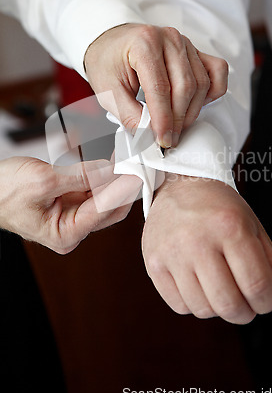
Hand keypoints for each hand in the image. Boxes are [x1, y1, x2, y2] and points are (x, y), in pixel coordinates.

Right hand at [0, 156, 141, 253]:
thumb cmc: (4, 191)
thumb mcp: (43, 180)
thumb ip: (80, 176)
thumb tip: (111, 170)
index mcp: (65, 234)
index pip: (103, 211)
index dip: (122, 189)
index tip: (137, 171)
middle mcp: (73, 230)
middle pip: (110, 208)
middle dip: (123, 184)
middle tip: (137, 161)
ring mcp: (73, 217)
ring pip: (105, 198)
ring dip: (115, 178)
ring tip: (127, 157)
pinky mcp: (72, 204)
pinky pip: (95, 190)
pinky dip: (103, 176)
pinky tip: (113, 161)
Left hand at [84, 23, 227, 147]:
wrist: (113, 42)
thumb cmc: (109, 63)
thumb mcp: (108, 91)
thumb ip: (129, 114)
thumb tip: (149, 137)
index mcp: (144, 43)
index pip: (160, 87)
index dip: (164, 119)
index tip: (163, 140)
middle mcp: (169, 38)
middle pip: (185, 86)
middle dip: (178, 119)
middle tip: (169, 139)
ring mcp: (186, 43)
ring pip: (201, 83)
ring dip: (192, 111)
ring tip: (177, 127)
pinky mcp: (196, 50)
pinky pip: (217, 71)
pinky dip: (212, 91)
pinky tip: (195, 104)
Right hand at [142, 174, 271, 323]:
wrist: (181, 186)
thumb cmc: (222, 211)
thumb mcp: (256, 233)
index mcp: (230, 227)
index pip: (258, 287)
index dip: (266, 301)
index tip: (263, 296)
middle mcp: (197, 239)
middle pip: (229, 304)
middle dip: (245, 312)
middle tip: (245, 299)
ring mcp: (171, 252)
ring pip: (203, 309)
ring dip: (219, 308)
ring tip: (221, 288)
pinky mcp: (153, 262)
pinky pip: (179, 306)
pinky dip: (195, 304)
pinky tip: (199, 284)